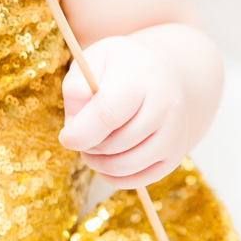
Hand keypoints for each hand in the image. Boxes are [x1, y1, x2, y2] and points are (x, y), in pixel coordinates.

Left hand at [58, 35, 188, 185]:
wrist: (158, 73)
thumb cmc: (119, 67)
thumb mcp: (92, 60)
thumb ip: (76, 89)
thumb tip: (75, 128)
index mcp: (141, 75)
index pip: (107, 114)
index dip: (80, 132)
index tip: (66, 137)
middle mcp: (166, 105)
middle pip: (113, 144)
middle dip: (87, 145)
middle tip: (82, 132)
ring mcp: (175, 133)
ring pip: (123, 166)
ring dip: (98, 162)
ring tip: (93, 143)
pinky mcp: (175, 155)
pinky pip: (136, 180)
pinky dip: (114, 175)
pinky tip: (108, 157)